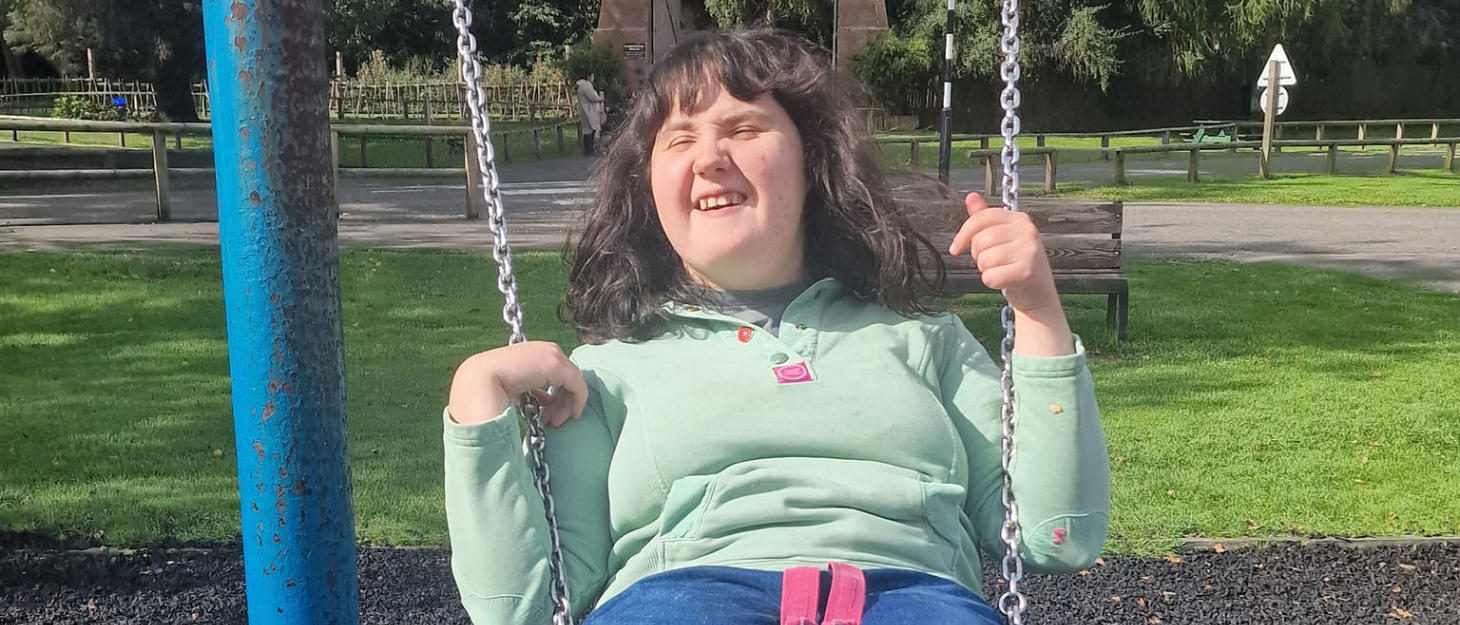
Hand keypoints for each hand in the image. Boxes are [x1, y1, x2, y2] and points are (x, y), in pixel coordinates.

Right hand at [448, 341, 587, 426]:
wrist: (476, 384)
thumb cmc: (485, 391)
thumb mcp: (511, 389)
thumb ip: (529, 389)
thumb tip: (545, 400)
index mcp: (525, 353)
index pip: (549, 372)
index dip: (553, 396)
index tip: (547, 417)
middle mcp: (539, 349)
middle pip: (562, 375)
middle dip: (560, 401)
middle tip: (553, 422)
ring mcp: (548, 353)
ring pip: (571, 379)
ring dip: (566, 403)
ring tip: (555, 422)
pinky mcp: (555, 363)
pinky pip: (576, 382)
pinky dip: (578, 399)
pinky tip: (573, 415)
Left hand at [947, 192, 1060, 315]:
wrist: (1038, 292)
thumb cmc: (1017, 263)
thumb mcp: (1003, 237)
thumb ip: (985, 218)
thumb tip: (971, 196)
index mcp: (1019, 219)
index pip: (981, 218)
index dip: (963, 234)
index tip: (956, 247)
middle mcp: (1027, 231)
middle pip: (980, 240)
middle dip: (978, 255)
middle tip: (992, 261)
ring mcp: (1029, 251)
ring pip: (985, 259)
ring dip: (986, 269)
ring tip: (1001, 270)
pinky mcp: (1027, 271)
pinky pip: (991, 276)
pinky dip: (992, 282)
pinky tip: (1004, 281)